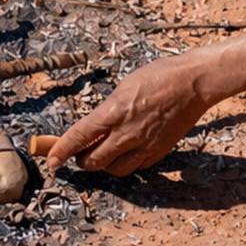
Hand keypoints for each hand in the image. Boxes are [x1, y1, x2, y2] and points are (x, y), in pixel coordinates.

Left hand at [45, 53, 213, 175]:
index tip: (51, 162)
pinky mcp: (159, 152)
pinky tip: (125, 152)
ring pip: (115, 170)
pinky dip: (126, 164)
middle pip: (94, 161)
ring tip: (103, 153)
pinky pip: (136, 167)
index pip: (79, 137)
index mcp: (114, 112)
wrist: (194, 83)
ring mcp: (145, 145)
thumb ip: (108, 110)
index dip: (61, 152)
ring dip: (104, 165)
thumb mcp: (124, 87)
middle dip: (82, 160)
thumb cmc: (159, 76)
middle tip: (80, 154)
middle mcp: (127, 133)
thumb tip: (95, 126)